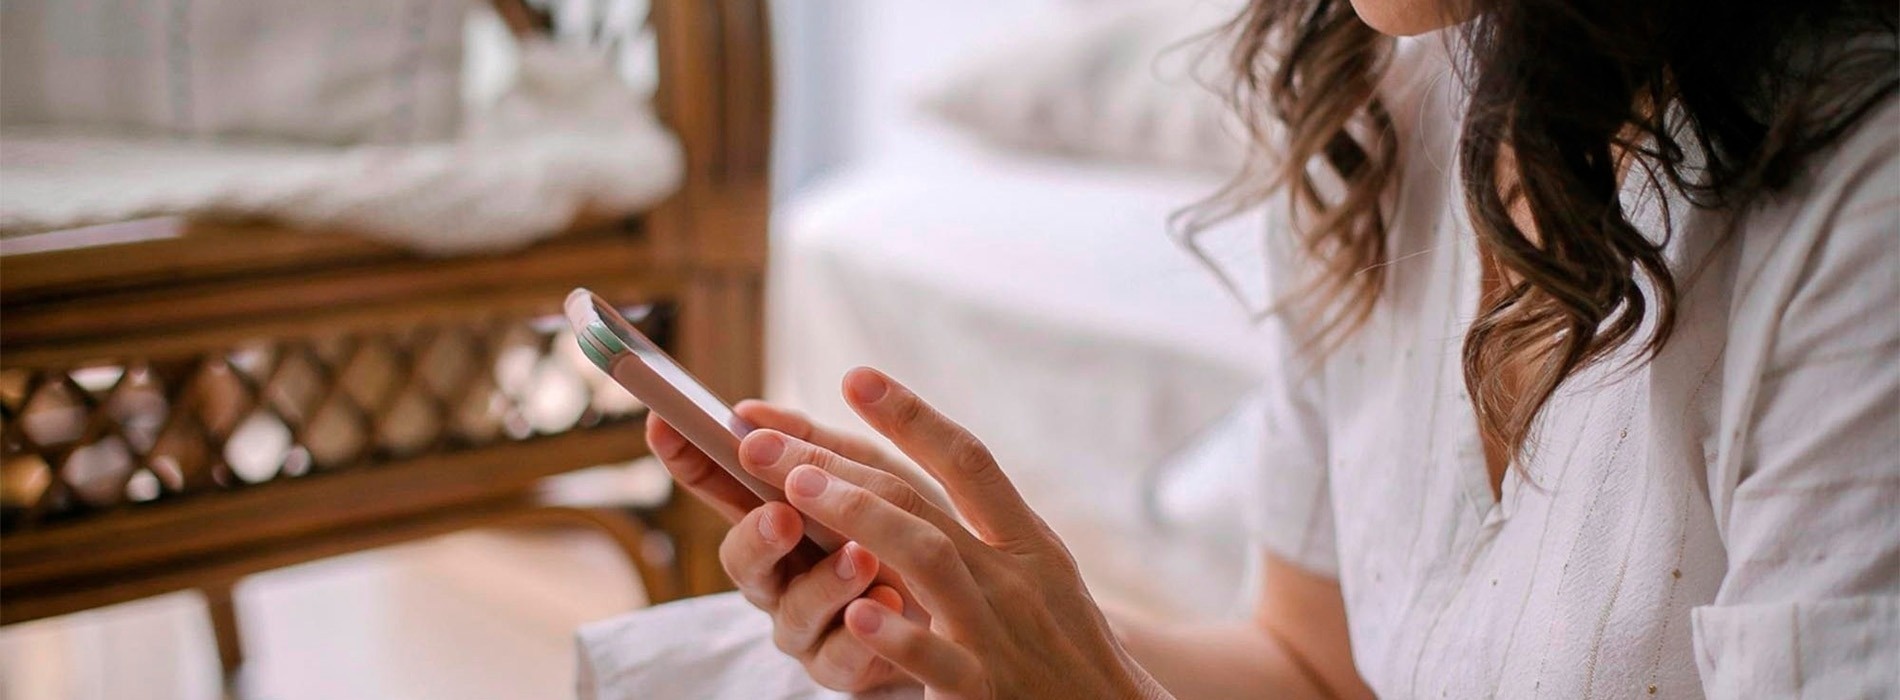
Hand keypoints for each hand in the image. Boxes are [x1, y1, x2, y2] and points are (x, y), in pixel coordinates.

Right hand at [646, 400, 925, 690]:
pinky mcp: (846, 669)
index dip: (688, 459)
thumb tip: (748, 412)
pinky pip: (842, 659)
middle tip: (782, 515)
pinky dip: (863, 633)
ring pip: (793, 614)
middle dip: (756, 537)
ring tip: (862, 557)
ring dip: (824, 584)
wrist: (970, 607)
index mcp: (779, 522)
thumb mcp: (872, 477)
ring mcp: (809, 628)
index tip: (664, 421)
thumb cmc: (911, 530)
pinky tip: (887, 603)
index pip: (722, 489)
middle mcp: (782, 578)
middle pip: (742, 563)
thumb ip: (815, 448)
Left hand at [733, 367, 1170, 699]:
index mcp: (1028, 543)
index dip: (911, 416)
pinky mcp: (984, 693)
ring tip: (796, 488)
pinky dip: (898, 635)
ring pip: (927, 560)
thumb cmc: (1072, 651)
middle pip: (919, 501)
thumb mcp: (1045, 577)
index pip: (968, 462)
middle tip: (761, 439)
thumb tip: (923, 477)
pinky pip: (937, 662)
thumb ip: (991, 529)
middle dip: (836, 463)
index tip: (854, 375)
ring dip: (859, 517)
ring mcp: (997, 634)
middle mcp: (1013, 577)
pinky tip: (856, 614)